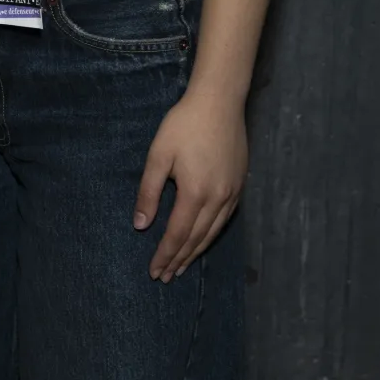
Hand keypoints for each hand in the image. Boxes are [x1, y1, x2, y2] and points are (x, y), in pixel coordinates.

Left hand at [133, 87, 246, 282]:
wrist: (219, 103)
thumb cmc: (183, 125)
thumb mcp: (159, 154)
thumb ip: (149, 190)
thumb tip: (141, 224)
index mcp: (195, 193)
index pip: (178, 234)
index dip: (165, 254)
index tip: (154, 271)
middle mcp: (217, 200)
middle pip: (196, 239)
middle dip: (179, 259)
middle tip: (166, 276)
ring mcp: (232, 194)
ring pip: (212, 233)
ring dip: (196, 252)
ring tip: (182, 266)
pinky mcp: (239, 186)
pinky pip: (224, 221)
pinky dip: (211, 236)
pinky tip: (203, 239)